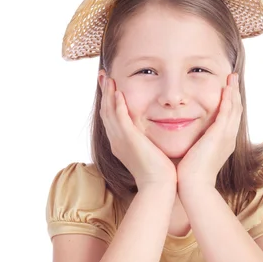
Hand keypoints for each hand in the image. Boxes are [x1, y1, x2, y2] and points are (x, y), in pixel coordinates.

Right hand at [100, 77, 176, 191]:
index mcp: (120, 143)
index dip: (108, 101)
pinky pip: (119, 119)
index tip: (110, 86)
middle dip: (103, 93)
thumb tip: (156, 131)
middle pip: (105, 112)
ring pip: (109, 112)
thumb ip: (148, 139)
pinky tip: (118, 92)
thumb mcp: (150, 151)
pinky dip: (117, 105)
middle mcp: (116, 141)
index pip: (111, 117)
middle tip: (103, 75)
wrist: (159, 186)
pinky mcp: (129, 140)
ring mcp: (121, 140)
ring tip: (107, 78)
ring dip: (108, 94)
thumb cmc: (160, 172)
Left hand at [176, 73, 242, 189]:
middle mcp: (228, 138)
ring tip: (231, 78)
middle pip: (236, 110)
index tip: (226, 89)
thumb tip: (186, 138)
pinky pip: (227, 112)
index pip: (229, 118)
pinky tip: (226, 88)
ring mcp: (226, 136)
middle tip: (232, 78)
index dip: (229, 103)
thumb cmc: (189, 174)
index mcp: (223, 142)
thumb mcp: (194, 154)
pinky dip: (228, 99)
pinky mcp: (219, 135)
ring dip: (233, 92)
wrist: (193, 186)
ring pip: (234, 109)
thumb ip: (193, 144)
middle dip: (235, 93)